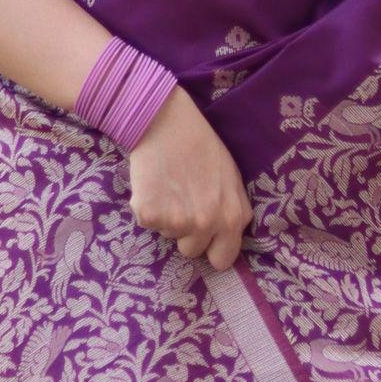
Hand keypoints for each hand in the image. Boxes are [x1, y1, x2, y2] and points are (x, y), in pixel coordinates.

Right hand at [127, 89, 254, 268]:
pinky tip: (153, 184)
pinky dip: (147, 207)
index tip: (204, 237)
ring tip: (169, 186)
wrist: (166, 122)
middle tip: (182, 202)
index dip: (212, 248)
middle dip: (186, 233)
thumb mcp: (232, 179)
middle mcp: (206, 224)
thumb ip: (233, 211)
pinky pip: (147, 223)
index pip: (223, 259)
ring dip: (166, 217)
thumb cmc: (202, 146)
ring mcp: (176, 222)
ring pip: (168, 235)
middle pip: (191, 251)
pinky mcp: (149, 215)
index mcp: (232, 218)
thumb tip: (228, 238)